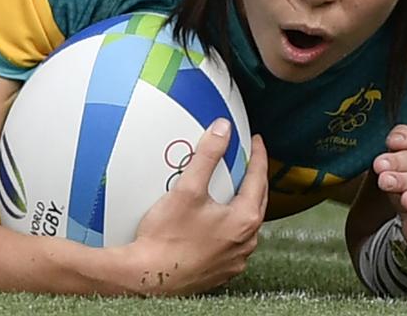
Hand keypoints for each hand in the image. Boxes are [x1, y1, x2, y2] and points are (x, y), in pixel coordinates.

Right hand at [127, 121, 268, 294]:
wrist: (148, 278)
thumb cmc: (166, 239)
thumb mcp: (187, 189)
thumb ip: (207, 156)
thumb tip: (221, 130)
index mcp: (243, 220)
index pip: (258, 178)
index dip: (258, 156)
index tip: (255, 142)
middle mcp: (245, 242)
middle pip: (257, 201)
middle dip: (253, 179)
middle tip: (247, 161)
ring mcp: (235, 259)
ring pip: (245, 224)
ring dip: (241, 204)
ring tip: (230, 189)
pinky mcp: (221, 270)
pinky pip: (232, 242)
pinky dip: (228, 226)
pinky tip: (213, 222)